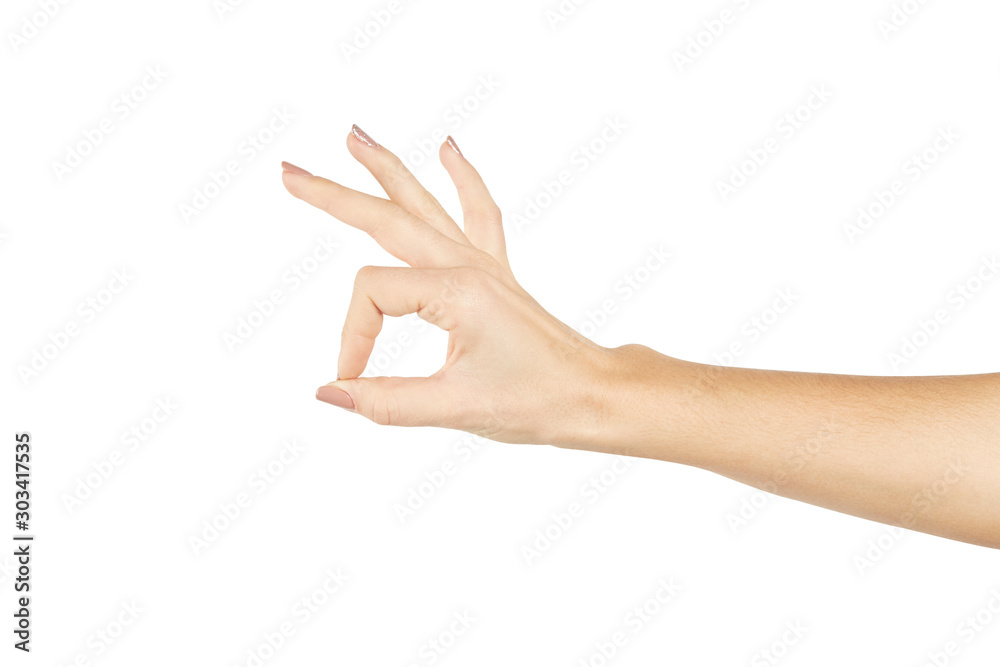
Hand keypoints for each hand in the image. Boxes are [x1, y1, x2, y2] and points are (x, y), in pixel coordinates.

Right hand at [281, 126, 624, 445]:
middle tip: (289, 173)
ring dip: (387, 169)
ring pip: (425, 203)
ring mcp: (482, 263)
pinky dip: (462, 180)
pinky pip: (477, 212)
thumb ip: (386, 402)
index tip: (352, 381)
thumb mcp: (456, 407)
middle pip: (385, 217)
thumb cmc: (537, 400)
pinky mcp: (494, 273)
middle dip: (334, 195)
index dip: (351, 339)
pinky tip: (449, 148)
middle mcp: (466, 265)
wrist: (592, 394)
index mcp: (455, 290)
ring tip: (353, 136)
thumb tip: (328, 393)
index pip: (371, 296)